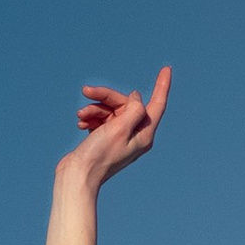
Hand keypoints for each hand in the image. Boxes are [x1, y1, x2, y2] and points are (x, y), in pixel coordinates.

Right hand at [69, 67, 170, 183]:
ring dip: (94, 108)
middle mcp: (135, 136)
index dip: (162, 85)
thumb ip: (133, 109)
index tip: (167, 68)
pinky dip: (91, 117)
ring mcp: (119, 138)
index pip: (157, 105)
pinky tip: (81, 123)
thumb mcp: (120, 128)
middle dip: (106, 97)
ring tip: (80, 116)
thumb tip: (136, 97)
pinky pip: (101, 119)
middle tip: (87, 92)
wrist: (77, 176)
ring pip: (111, 110)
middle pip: (125, 104)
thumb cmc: (99, 155)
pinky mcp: (105, 139)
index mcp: (144, 135)